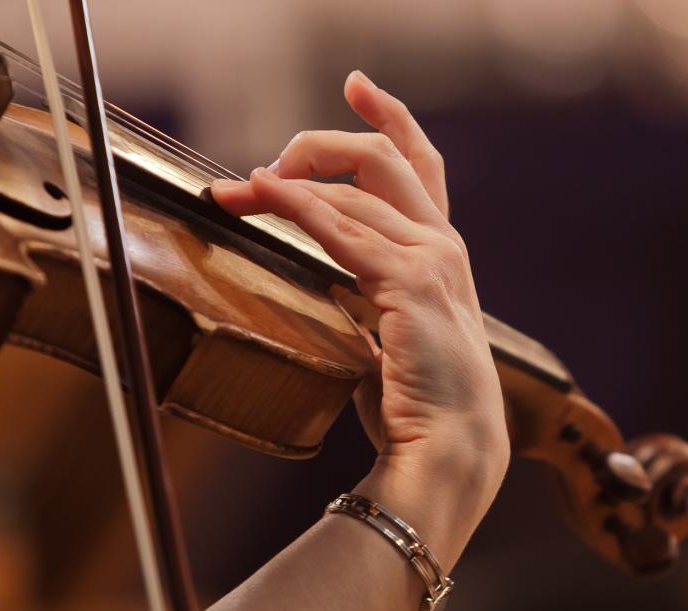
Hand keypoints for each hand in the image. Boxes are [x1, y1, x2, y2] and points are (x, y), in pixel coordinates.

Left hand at [211, 71, 508, 532]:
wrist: (452, 448)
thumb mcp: (399, 330)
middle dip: (320, 147)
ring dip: (285, 184)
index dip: (390, 119)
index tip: (358, 86)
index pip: (418, 166)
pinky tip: (263, 193)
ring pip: (353, 192)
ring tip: (236, 193)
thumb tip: (332, 275)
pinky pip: (342, 229)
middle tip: (265, 166)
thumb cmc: (422, 400)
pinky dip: (297, 205)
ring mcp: (433, 260)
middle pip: (383, 160)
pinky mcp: (410, 283)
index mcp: (443, 252)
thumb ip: (376, 291)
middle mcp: (443, 244)